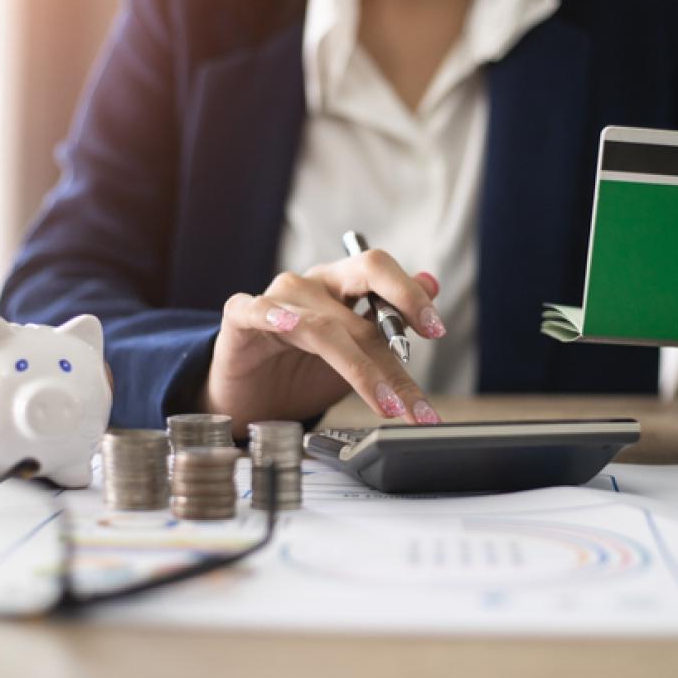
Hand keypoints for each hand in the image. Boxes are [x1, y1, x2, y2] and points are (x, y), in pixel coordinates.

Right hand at [200, 250, 446, 433]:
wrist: (250, 400)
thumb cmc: (301, 372)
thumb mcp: (356, 354)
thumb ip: (390, 325)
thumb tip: (433, 283)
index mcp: (343, 284)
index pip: (382, 273)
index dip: (411, 295)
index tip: (437, 330)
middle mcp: (313, 284)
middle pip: (362, 276)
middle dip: (398, 319)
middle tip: (421, 354)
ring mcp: (275, 298)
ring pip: (323, 321)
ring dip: (360, 366)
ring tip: (387, 404)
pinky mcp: (240, 318)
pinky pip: (256, 310)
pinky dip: (274, 316)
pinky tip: (290, 328)